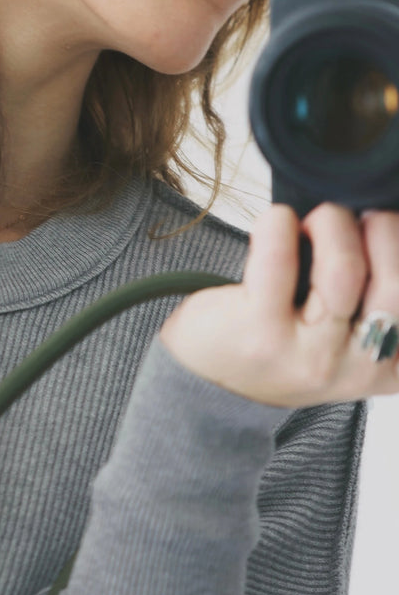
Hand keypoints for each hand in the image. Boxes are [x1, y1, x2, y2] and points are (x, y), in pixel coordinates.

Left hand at [159, 202, 398, 409]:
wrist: (213, 378)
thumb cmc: (288, 341)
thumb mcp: (350, 338)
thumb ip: (377, 297)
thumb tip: (384, 223)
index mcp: (391, 369)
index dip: (398, 246)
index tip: (380, 227)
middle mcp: (356, 368)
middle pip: (394, 283)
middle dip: (379, 229)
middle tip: (353, 216)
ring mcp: (308, 355)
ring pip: (345, 269)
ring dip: (332, 224)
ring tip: (314, 220)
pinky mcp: (260, 332)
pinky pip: (279, 259)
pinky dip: (279, 225)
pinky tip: (276, 222)